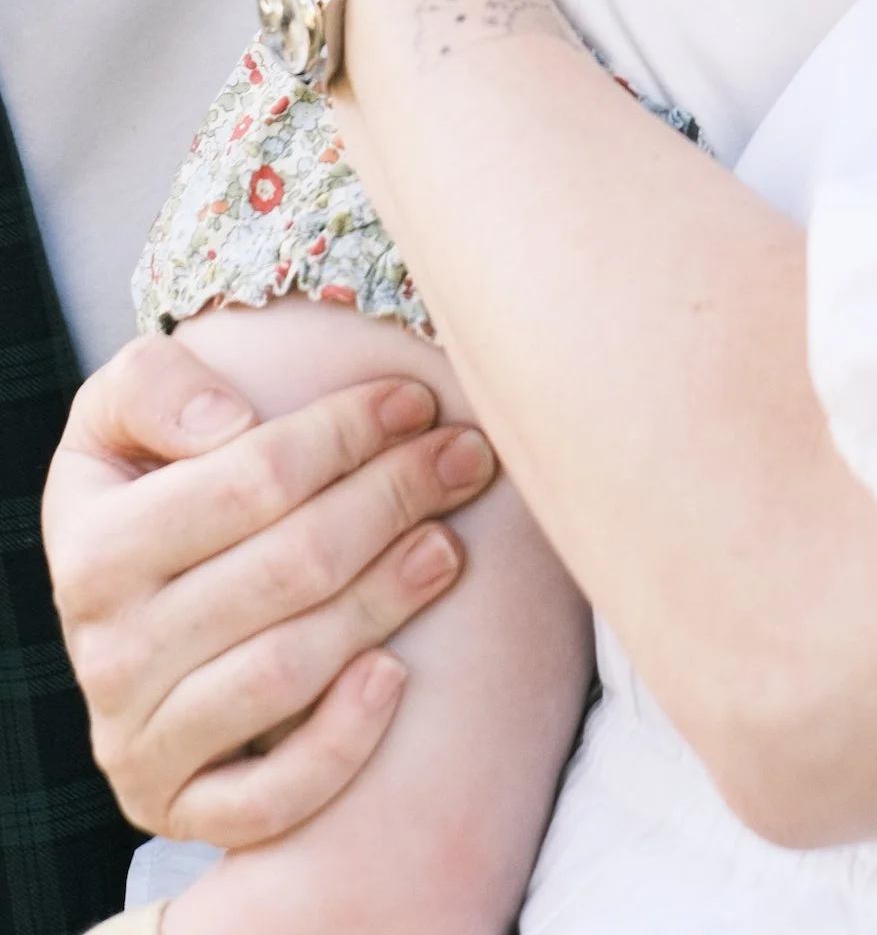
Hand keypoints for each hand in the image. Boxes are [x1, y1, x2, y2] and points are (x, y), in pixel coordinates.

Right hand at [44, 331, 496, 845]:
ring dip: (385, 601)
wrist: (129, 616)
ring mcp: (139, 741)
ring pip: (286, 673)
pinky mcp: (176, 809)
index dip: (344, 431)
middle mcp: (109, 652)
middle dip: (392, 499)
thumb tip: (226, 424)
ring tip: (449, 545)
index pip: (248, 478)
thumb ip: (156, 386)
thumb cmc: (157, 490)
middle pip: (288, 567)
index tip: (414, 401)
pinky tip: (395, 676)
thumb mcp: (125, 417)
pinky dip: (337, 745)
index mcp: (93, 548)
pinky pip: (264, 800)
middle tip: (464, 460)